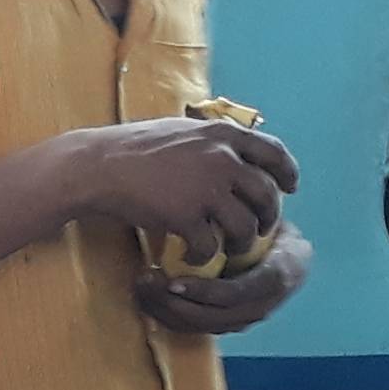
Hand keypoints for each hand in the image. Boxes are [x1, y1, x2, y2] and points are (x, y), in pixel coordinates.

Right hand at [82, 113, 297, 261]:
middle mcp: (222, 159)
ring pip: (244, 226)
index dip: (287, 173)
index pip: (274, 153)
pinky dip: (207, 257)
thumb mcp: (182, 130)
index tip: (290, 188)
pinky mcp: (185, 216)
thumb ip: (211, 140)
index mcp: (223, 135)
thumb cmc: (132, 148)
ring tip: (233, 251)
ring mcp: (205, 189)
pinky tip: (197, 258)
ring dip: (243, 243)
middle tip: (261, 230)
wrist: (97, 166)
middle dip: (268, 217)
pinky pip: (210, 245)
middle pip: (266, 195)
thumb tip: (231, 150)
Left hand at [138, 226, 310, 336]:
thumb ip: (246, 218)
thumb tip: (208, 212)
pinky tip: (147, 297)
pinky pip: (195, 327)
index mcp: (281, 275)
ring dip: (165, 310)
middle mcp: (265, 304)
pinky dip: (167, 314)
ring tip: (142, 286)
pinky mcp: (227, 323)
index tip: (173, 282)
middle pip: (215, 317)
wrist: (285, 248)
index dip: (205, 292)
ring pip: (200, 326)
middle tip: (147, 282)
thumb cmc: (269, 223)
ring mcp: (245, 318)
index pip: (238, 293)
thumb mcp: (266, 215)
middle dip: (175, 304)